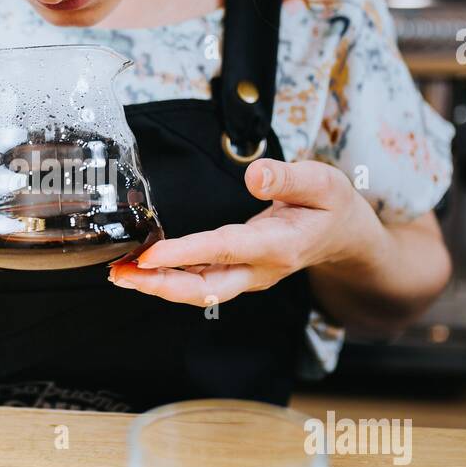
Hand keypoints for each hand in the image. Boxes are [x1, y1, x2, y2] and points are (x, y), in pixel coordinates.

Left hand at [108, 157, 378, 306]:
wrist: (344, 237)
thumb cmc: (332, 208)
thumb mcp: (322, 182)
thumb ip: (288, 177)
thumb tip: (255, 175)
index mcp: (280, 245)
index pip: (226, 249)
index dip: (186, 253)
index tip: (150, 255)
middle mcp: (260, 269)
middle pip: (204, 287)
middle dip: (160, 284)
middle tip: (121, 273)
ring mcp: (248, 276)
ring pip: (198, 290)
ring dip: (158, 285)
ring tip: (121, 273)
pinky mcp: (238, 275)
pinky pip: (199, 283)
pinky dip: (169, 278)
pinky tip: (144, 270)